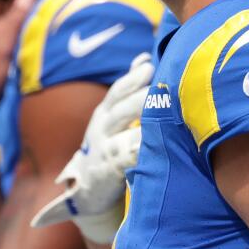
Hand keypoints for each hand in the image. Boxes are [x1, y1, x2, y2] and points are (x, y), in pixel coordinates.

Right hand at [30, 52, 153, 242]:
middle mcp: (101, 128)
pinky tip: (155, 148)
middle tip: (160, 87)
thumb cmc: (109, 145)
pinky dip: (138, 153)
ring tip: (161, 116)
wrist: (87, 189)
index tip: (149, 65)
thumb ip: (128, 90)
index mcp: (105, 112)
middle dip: (140, 97)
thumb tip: (144, 59)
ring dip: (142, 125)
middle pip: (120, 109)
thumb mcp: (112, 117)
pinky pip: (125, 161)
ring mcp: (104, 151)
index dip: (133, 77)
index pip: (118, 90)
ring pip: (123, 134)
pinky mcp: (109, 172)